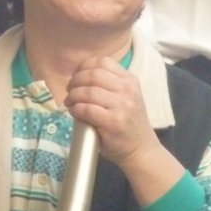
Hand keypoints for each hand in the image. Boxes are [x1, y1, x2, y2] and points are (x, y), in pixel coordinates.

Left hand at [64, 56, 184, 205]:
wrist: (141, 149)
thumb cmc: (128, 122)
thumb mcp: (126, 96)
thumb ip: (108, 84)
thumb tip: (78, 76)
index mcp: (129, 80)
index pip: (102, 62)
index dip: (83, 66)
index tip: (76, 76)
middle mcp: (127, 90)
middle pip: (93, 75)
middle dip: (75, 81)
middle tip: (70, 91)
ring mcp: (122, 106)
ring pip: (88, 92)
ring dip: (73, 96)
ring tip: (70, 103)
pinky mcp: (113, 122)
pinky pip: (87, 109)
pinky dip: (76, 109)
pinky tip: (75, 112)